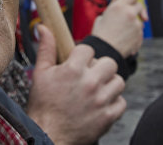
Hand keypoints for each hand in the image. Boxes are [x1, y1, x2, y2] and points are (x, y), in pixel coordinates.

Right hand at [26, 25, 126, 144]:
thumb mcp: (40, 74)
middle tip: (90, 78)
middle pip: (110, 62)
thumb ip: (46, 48)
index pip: (89, 49)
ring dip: (109, 85)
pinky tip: (101, 105)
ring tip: (96, 91)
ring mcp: (101, 100)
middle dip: (100, 68)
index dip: (82, 57)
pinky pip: (121, 102)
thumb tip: (43, 27)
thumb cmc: (43, 105)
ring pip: (119, 81)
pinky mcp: (109, 116)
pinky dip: (114, 103)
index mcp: (74, 69)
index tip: (77, 66)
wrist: (47, 135)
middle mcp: (90, 82)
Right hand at [91, 0, 146, 57]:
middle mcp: (129, 13)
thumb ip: (116, 4)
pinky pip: (139, 32)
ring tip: (121, 32)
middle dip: (135, 10)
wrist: (103, 52)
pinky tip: (124, 39)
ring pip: (139, 20)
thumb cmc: (100, 34)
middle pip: (139, 5)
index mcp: (118, 6)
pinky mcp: (139, 35)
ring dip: (134, 24)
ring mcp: (136, 25)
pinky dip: (134, 35)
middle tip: (128, 15)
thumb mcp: (103, 15)